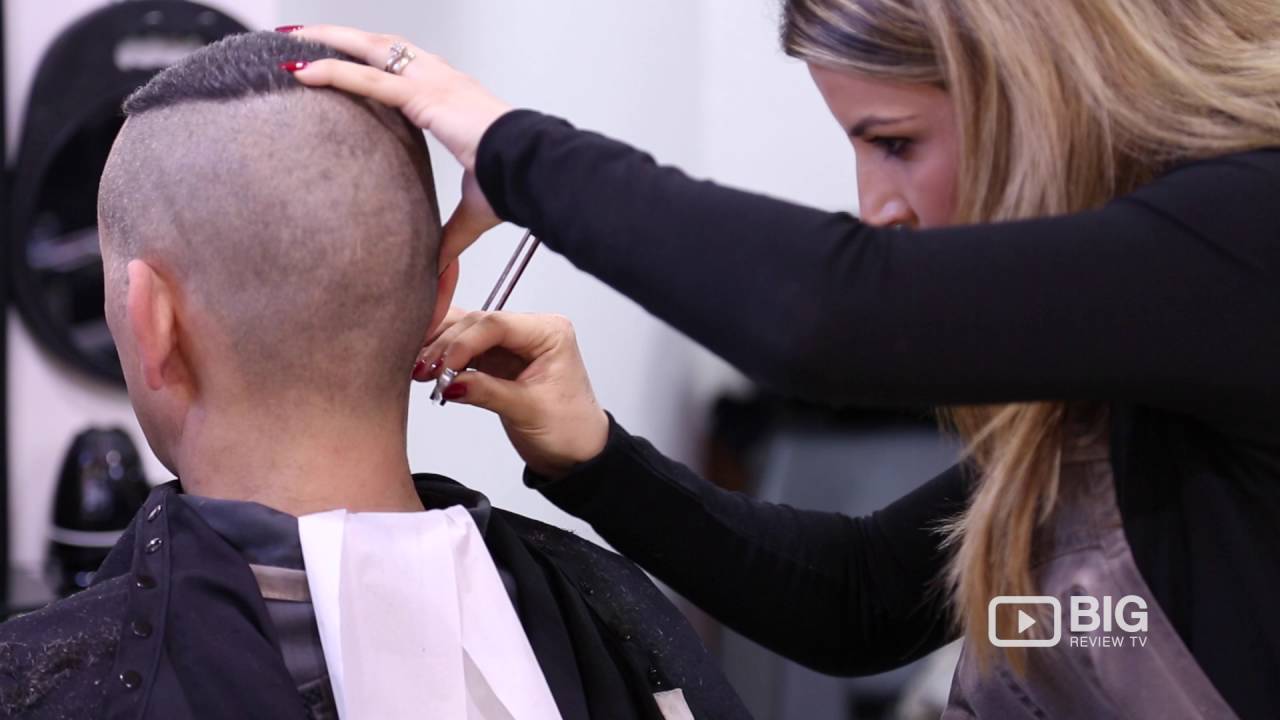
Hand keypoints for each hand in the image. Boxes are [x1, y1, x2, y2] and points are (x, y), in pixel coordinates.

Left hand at [287, 25, 509, 265]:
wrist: (533, 173)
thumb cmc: (516, 183)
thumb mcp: (475, 211)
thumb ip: (451, 234)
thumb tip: (437, 263)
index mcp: (454, 98)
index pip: (404, 69)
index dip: (372, 61)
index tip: (345, 60)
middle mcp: (442, 80)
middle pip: (382, 46)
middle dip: (342, 37)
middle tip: (306, 35)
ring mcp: (434, 83)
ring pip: (371, 50)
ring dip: (330, 41)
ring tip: (292, 41)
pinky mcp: (425, 97)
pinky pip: (370, 79)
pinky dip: (333, 71)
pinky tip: (303, 70)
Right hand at [413, 309, 608, 478]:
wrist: (577, 454)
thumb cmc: (570, 429)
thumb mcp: (528, 410)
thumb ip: (487, 391)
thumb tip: (450, 382)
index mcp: (549, 332)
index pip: (497, 324)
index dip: (464, 343)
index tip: (442, 367)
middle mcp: (530, 330)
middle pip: (477, 325)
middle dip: (447, 347)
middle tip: (424, 371)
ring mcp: (511, 344)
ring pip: (465, 333)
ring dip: (440, 349)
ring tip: (418, 369)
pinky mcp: (496, 360)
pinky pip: (465, 351)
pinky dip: (445, 359)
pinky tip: (425, 368)